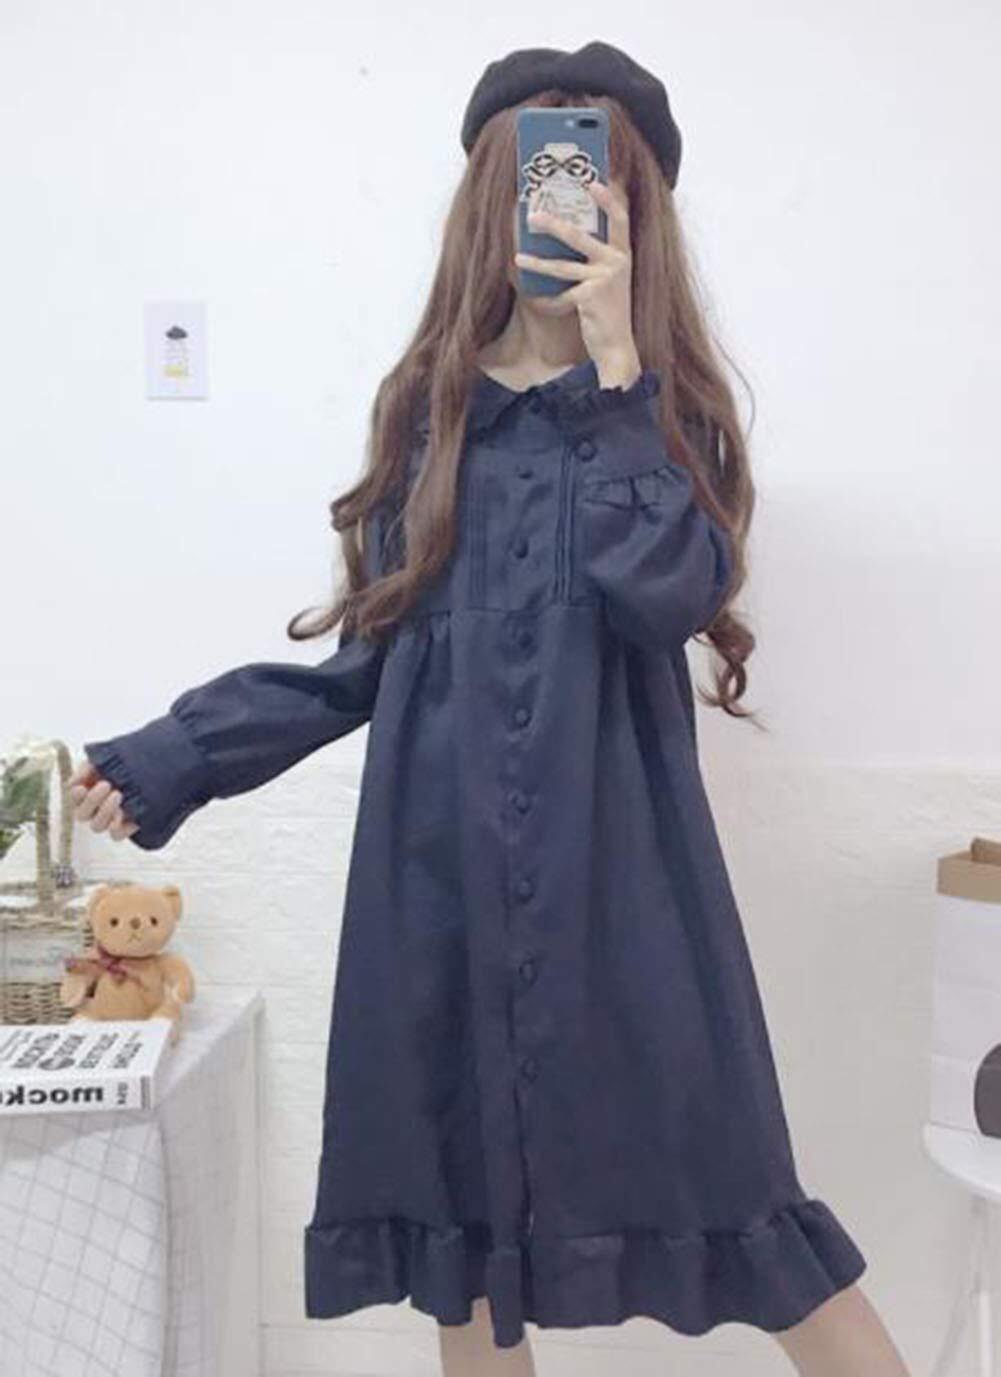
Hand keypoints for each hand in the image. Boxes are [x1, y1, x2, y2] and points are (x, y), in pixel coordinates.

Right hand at [68, 759, 139, 841]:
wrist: (149, 773)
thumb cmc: (122, 768)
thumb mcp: (104, 761)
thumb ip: (88, 768)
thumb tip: (74, 782)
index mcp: (85, 794)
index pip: (74, 799)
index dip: (75, 795)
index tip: (82, 787)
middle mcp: (93, 811)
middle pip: (81, 815)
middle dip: (91, 800)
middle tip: (106, 784)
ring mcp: (107, 821)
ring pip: (97, 826)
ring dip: (105, 811)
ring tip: (118, 794)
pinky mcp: (123, 829)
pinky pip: (116, 835)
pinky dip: (119, 826)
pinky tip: (127, 812)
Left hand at [514, 178, 642, 388]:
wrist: (617, 346)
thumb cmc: (609, 314)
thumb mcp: (607, 283)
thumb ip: (594, 263)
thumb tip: (562, 243)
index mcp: (623, 255)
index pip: (620, 219)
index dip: (608, 199)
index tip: (593, 181)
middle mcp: (617, 262)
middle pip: (580, 235)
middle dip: (553, 224)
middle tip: (532, 214)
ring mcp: (604, 278)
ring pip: (563, 266)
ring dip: (537, 262)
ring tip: (518, 258)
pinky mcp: (590, 296)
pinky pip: (561, 295)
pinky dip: (547, 301)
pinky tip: (536, 302)